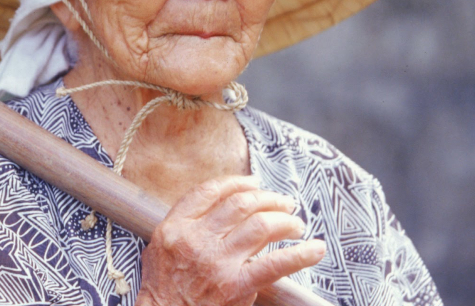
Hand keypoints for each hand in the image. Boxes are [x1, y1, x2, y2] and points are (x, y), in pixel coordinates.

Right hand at [135, 175, 324, 305]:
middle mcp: (196, 240)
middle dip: (268, 199)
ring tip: (296, 224)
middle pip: (240, 204)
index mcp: (175, 228)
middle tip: (284, 203)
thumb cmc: (162, 290)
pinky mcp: (236, 285)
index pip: (209, 192)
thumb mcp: (158, 249)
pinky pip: (275, 264)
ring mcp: (217, 262)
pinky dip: (300, 255)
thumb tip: (216, 209)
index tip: (253, 183)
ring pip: (260, 226)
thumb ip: (183, 226)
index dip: (236, 183)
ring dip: (285, 221)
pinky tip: (315, 249)